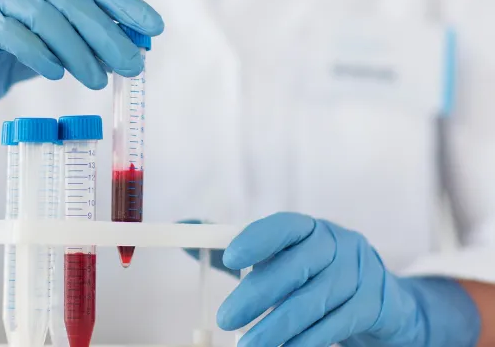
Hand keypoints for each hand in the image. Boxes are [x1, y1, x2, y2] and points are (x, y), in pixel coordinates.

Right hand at [0, 0, 162, 163]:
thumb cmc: (13, 52)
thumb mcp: (58, 44)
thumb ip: (91, 39)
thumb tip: (137, 48)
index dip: (126, 6)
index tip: (154, 29)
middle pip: (74, 2)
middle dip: (108, 36)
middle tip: (132, 65)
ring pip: (47, 19)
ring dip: (78, 52)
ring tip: (98, 80)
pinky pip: (13, 35)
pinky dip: (39, 55)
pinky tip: (56, 73)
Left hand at [215, 213, 479, 346]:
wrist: (379, 301)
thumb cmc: (312, 275)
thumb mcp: (277, 257)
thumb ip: (232, 245)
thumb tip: (184, 229)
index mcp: (311, 229)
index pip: (284, 226)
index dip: (258, 239)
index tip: (230, 258)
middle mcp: (338, 246)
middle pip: (295, 267)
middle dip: (257, 295)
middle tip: (225, 318)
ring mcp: (359, 275)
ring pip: (312, 302)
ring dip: (276, 328)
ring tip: (246, 346)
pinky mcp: (371, 306)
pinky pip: (333, 326)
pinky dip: (304, 342)